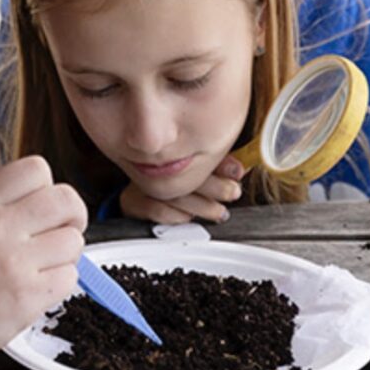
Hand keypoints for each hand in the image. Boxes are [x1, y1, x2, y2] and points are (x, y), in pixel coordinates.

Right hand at [0, 155, 86, 369]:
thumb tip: (44, 204)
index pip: (36, 168)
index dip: (48, 187)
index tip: (43, 208)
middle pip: (66, 200)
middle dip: (72, 216)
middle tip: (61, 233)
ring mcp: (14, 262)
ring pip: (74, 241)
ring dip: (65, 256)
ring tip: (42, 268)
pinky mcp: (26, 297)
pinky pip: (69, 278)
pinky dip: (59, 285)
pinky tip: (36, 290)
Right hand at [119, 155, 245, 224]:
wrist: (131, 195)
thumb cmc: (168, 180)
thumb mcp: (192, 170)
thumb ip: (216, 167)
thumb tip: (238, 170)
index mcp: (172, 151)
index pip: (197, 152)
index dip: (220, 163)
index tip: (237, 172)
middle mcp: (156, 164)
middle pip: (187, 173)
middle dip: (215, 185)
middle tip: (232, 193)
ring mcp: (143, 182)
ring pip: (174, 193)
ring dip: (201, 205)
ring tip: (219, 212)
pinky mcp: (133, 200)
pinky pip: (155, 208)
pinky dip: (175, 215)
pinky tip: (188, 217)